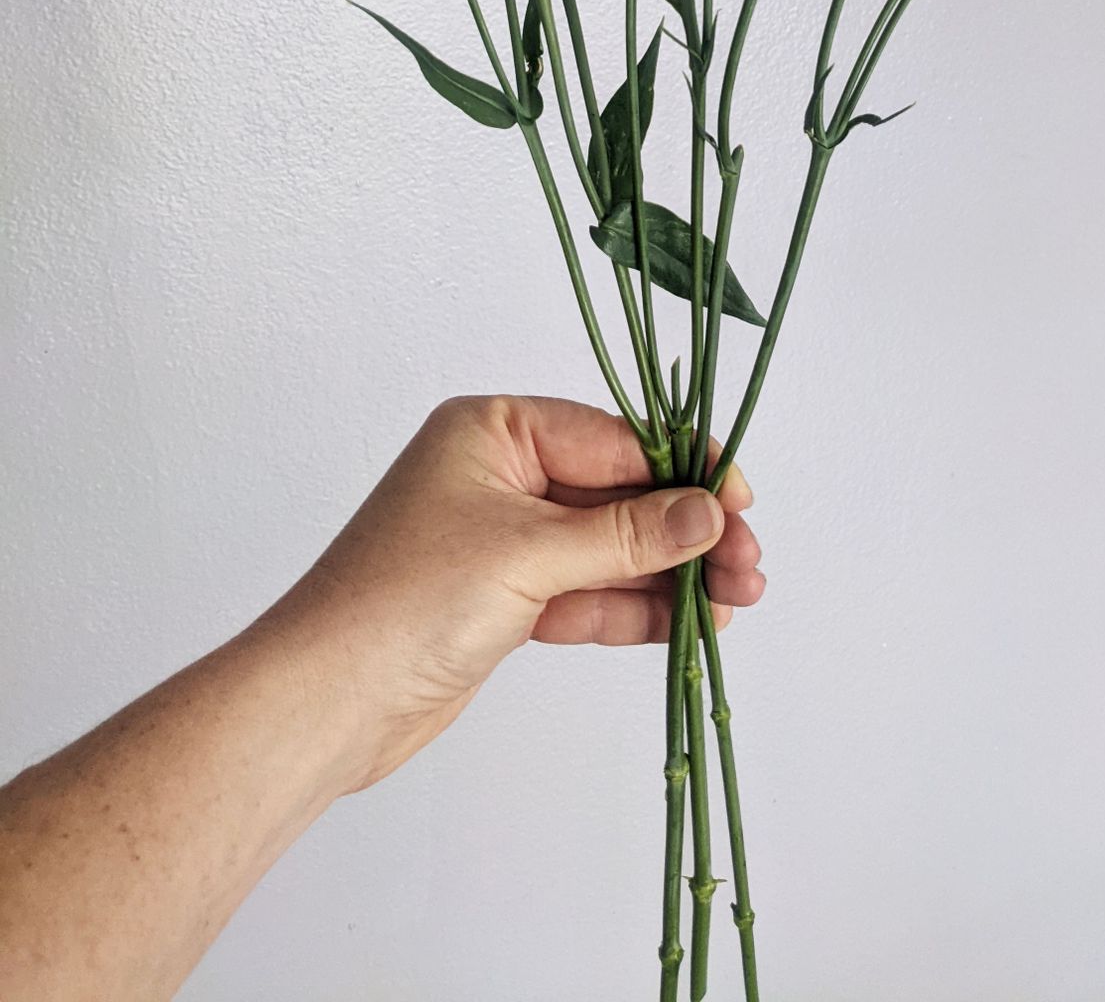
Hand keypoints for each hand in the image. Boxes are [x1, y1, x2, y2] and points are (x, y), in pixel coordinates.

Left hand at [255, 396, 762, 790]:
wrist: (323, 705)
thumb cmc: (402, 604)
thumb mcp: (527, 554)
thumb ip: (625, 535)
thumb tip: (707, 514)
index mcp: (493, 430)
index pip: (613, 439)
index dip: (683, 470)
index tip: (740, 501)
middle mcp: (500, 475)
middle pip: (619, 494)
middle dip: (687, 531)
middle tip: (749, 566)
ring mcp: (504, 541)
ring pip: (610, 549)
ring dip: (672, 574)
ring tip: (738, 600)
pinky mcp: (506, 602)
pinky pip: (588, 594)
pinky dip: (636, 608)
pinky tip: (689, 623)